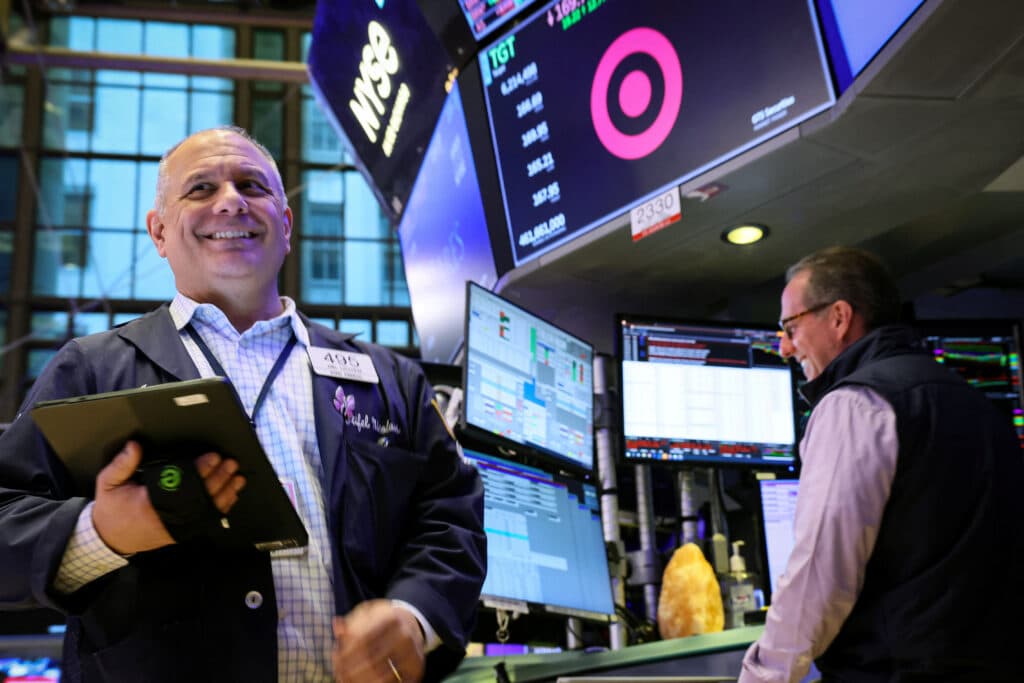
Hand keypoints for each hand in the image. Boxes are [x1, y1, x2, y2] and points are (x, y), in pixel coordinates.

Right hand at [92, 441, 245, 554]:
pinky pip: (204, 520)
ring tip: (238, 478)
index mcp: (150, 503)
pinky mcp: (181, 532)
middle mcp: (167, 517)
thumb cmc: (111, 508)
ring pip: (206, 510)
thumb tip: (136, 445)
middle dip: (218, 478)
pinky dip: (219, 508)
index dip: (200, 469)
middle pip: (199, 496)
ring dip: (225, 493)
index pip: (181, 484)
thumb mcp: (108, 483)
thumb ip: (122, 464)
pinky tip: (230, 497)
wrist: (110, 538)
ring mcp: (176, 527)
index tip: (213, 457)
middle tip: (231, 463)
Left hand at [333, 600, 425, 682]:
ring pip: (383, 675)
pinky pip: (395, 682)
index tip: (335, 657)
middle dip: (351, 670)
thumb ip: (351, 621)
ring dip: (361, 681)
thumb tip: (336, 625)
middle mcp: (405, 635)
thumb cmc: (382, 621)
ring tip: (348, 680)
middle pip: (372, 659)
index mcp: (391, 617)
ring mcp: (413, 653)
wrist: (411, 623)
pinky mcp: (416, 668)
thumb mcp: (367, 614)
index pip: (363, 639)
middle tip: (339, 674)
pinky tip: (365, 682)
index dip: (347, 651)